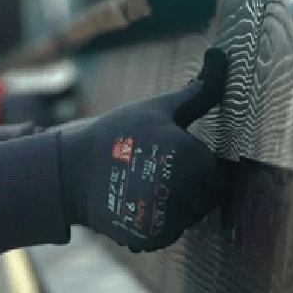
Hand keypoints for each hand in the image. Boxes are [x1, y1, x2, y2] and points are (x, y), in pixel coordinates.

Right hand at [56, 47, 231, 251]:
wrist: (71, 169)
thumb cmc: (120, 132)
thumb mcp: (160, 108)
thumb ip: (199, 91)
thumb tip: (220, 54)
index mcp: (192, 157)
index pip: (218, 175)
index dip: (198, 166)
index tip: (172, 158)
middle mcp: (184, 191)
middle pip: (207, 199)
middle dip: (190, 188)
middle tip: (156, 172)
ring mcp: (166, 218)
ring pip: (190, 219)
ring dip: (175, 208)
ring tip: (145, 187)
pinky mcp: (150, 238)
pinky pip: (170, 234)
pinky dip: (158, 225)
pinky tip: (136, 203)